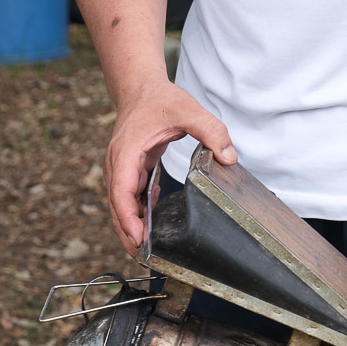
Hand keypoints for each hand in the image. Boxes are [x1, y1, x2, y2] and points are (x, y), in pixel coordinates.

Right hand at [104, 81, 236, 255]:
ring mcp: (120, 169)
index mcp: (126, 152)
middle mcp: (117, 164)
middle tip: (142, 256)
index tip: (138, 236)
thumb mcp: (189, 110)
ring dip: (130, 226)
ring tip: (144, 248)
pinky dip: (135, 212)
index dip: (127, 216)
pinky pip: (128, 197)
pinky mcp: (127, 171)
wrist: (140, 89)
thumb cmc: (160, 99)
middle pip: (116, 206)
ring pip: (120, 205)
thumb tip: (229, 157)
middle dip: (127, 232)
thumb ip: (212, 131)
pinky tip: (151, 220)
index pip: (120, 191)